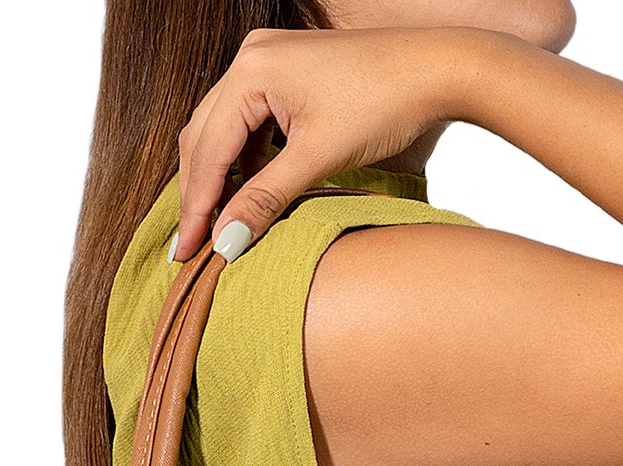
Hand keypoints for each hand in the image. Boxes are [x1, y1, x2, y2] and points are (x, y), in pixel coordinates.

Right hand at [173, 26, 492, 262]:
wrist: (437, 69)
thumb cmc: (385, 103)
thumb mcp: (319, 158)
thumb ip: (266, 199)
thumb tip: (226, 242)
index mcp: (251, 69)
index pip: (207, 150)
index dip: (196, 206)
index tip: (186, 251)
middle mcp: (251, 56)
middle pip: (205, 137)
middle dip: (200, 193)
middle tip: (191, 246)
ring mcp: (267, 61)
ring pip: (224, 131)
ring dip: (221, 179)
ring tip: (219, 227)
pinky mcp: (286, 74)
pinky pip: (250, 123)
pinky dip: (246, 161)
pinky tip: (250, 195)